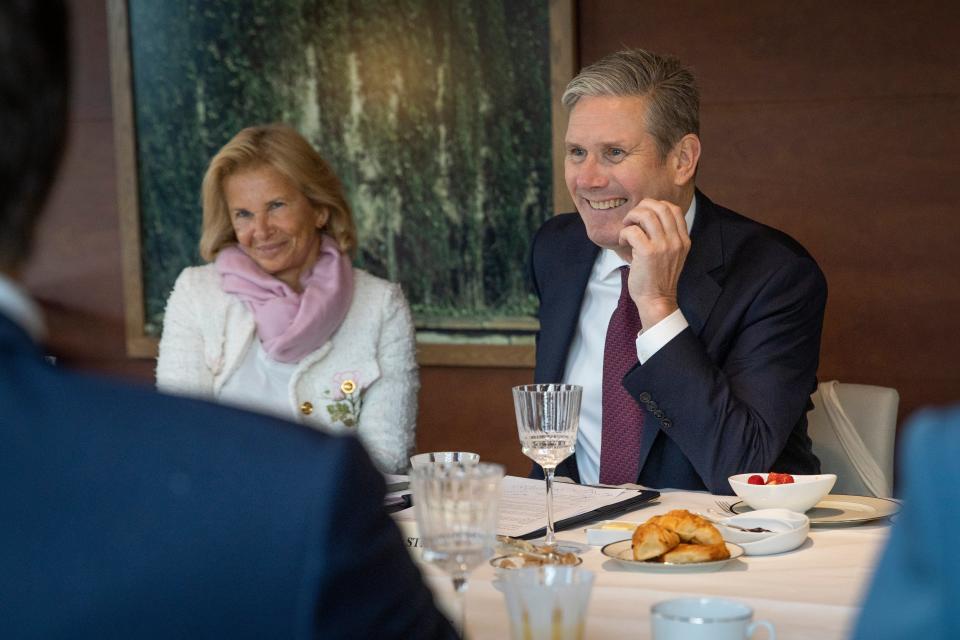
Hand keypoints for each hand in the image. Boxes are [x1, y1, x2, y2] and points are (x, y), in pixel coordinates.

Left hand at [616, 198, 690, 327]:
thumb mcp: (672, 255)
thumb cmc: (658, 279)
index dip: (656, 206)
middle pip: (659, 207)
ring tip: (627, 229)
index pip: (673, 209)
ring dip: (631, 218)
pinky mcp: (648, 253)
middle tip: (632, 220)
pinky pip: (632, 231)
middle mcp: (676, 241)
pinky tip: (623, 242)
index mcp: (683, 240)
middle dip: (641, 208)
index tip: (644, 216)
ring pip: (646, 215)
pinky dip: (624, 233)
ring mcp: (663, 246)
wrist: (657, 300)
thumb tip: (648, 217)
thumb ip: (667, 237)